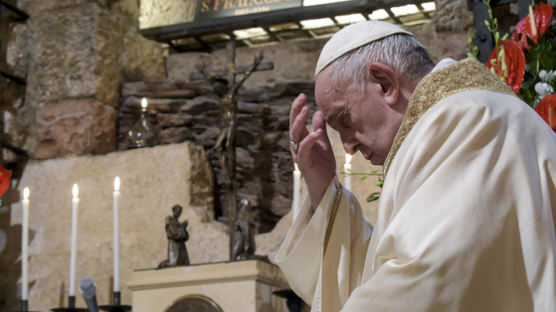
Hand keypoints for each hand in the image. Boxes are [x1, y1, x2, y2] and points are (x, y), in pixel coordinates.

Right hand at [290, 93, 335, 209]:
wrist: (326, 184)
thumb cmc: (324, 164)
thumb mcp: (323, 143)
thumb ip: (319, 128)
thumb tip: (318, 112)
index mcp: (301, 139)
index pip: (297, 120)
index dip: (298, 108)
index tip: (302, 95)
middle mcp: (297, 145)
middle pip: (293, 125)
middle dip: (296, 111)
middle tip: (301, 98)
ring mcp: (299, 154)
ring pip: (295, 135)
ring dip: (300, 122)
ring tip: (306, 110)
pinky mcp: (304, 163)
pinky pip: (304, 149)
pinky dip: (309, 140)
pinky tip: (316, 132)